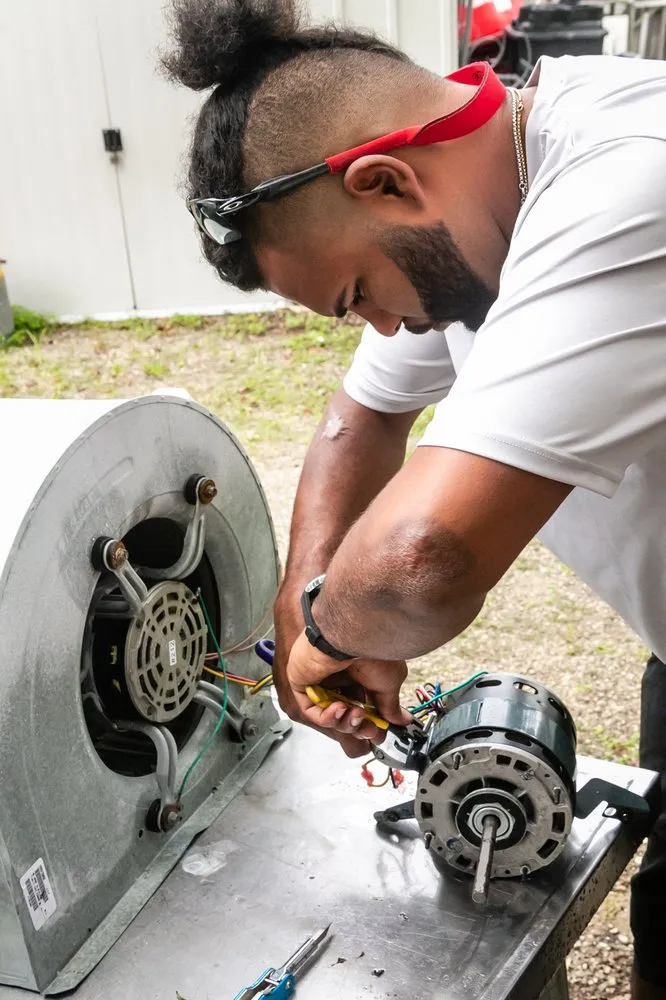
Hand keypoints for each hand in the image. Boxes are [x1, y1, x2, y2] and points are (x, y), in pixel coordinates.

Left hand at [286, 630, 411, 744]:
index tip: (379, 732)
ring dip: (345, 723)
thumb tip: (399, 719)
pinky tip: (339, 709)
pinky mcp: (302, 681)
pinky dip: (327, 717)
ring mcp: (320, 679)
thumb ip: (389, 705)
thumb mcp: (389, 683)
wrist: (354, 637)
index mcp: (360, 673)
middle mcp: (340, 675)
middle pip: (345, 714)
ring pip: (329, 714)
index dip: (370, 723)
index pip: (362, 706)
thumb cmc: (372, 651)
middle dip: (358, 727)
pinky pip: (311, 709)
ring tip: (355, 715)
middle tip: (369, 731)